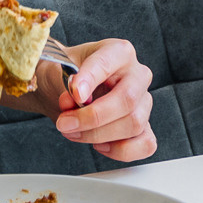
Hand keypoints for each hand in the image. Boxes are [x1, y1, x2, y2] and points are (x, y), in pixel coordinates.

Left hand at [51, 39, 155, 162]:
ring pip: (134, 124)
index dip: (90, 79)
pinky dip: (120, 150)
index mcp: (118, 52)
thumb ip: (66, 83)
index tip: (74, 94)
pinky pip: (145, 144)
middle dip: (92, 117)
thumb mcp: (57, 72)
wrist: (63, 93)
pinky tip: (99, 145)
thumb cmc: (64, 77)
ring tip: (73, 132)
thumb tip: (78, 100)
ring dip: (98, 135)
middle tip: (64, 123)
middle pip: (127, 100)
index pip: (107, 63)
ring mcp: (144, 102)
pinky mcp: (144, 126)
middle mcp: (137, 75)